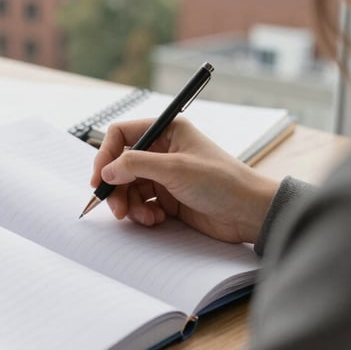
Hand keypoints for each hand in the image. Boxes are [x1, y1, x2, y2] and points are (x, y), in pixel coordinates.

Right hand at [91, 117, 279, 243]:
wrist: (250, 213)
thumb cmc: (222, 181)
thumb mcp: (175, 168)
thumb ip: (136, 166)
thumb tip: (106, 171)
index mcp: (167, 130)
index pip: (122, 135)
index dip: (106, 155)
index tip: (100, 178)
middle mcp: (163, 150)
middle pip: (121, 165)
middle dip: (117, 187)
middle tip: (117, 209)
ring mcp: (165, 175)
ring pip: (129, 187)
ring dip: (131, 204)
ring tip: (145, 217)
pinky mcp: (169, 197)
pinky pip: (142, 203)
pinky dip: (143, 213)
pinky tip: (156, 220)